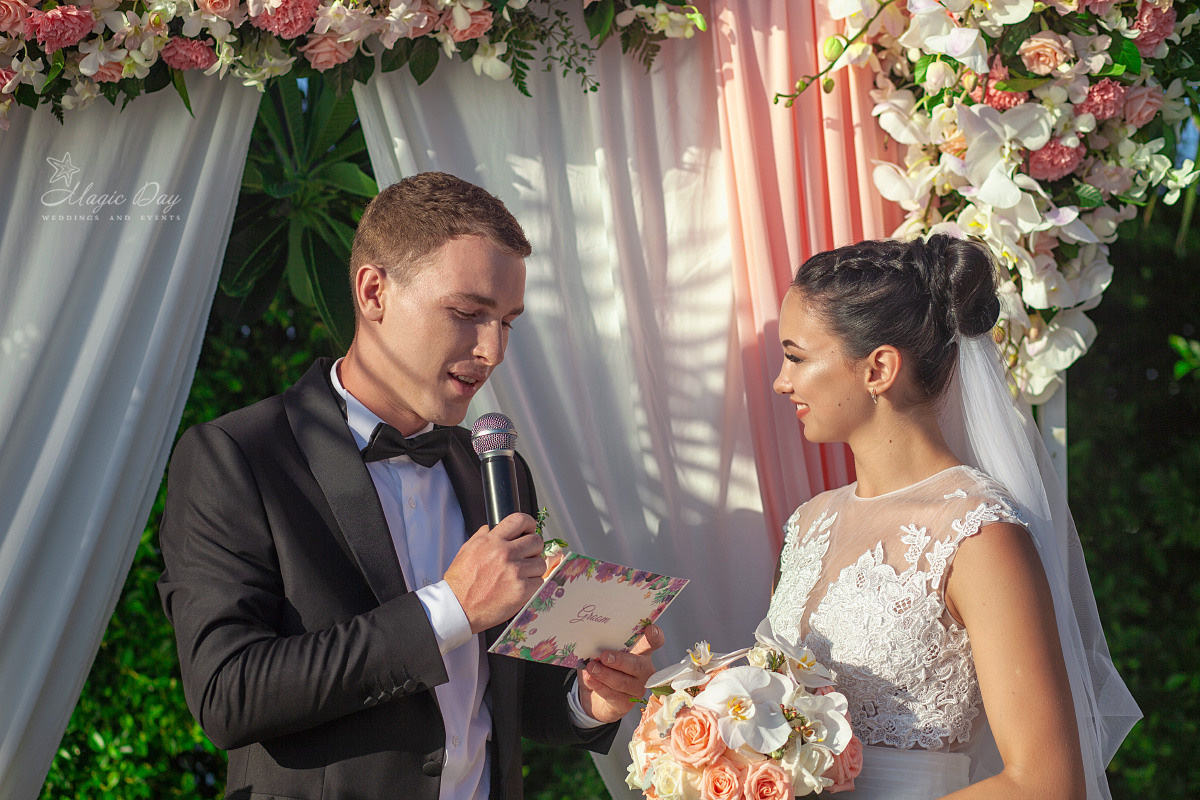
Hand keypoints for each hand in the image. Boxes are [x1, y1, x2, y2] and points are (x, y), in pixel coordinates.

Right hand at [445, 513, 546, 633]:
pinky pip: (539, 582)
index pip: (519, 520)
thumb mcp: (466, 550)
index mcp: (491, 541)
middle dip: (533, 549)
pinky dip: (532, 586)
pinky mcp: (521, 590)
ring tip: (520, 576)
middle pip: (536, 541)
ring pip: (540, 563)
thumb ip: (482, 536)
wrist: (458, 608)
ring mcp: (514, 571)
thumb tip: (491, 527)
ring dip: (533, 570)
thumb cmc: (460, 583)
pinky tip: (520, 588)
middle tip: (526, 557)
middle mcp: (504, 553)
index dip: (529, 524)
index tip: (530, 530)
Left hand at [577, 624, 664, 723]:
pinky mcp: (626, 703)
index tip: (650, 629)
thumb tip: (590, 644)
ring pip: (623, 682)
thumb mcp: (601, 655)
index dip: (655, 637)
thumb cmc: (603, 668)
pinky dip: (600, 686)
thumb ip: (601, 648)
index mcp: (641, 652)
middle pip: (637, 665)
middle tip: (604, 656)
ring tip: (591, 668)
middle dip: (620, 660)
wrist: (595, 697)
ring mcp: (637, 688)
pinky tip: (591, 680)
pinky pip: (613, 695)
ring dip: (605, 674)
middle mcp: (644, 670)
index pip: (653, 643)